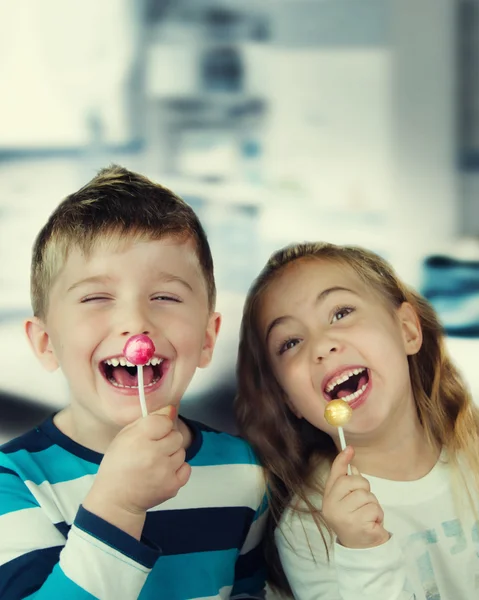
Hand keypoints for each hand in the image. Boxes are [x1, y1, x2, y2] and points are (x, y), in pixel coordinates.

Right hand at [83, 406, 190, 538]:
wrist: (116, 500)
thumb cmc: (118, 466)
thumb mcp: (124, 436)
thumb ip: (148, 420)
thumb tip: (169, 409)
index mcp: (139, 439)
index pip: (165, 420)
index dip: (160, 425)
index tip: (152, 433)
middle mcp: (154, 454)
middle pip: (176, 436)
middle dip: (166, 440)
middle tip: (152, 450)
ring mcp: (165, 471)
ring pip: (182, 451)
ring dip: (171, 455)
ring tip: (155, 463)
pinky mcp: (173, 486)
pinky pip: (186, 467)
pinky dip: (177, 469)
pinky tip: (163, 472)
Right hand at [321, 446, 389, 548]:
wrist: (360, 548)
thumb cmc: (354, 518)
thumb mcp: (347, 500)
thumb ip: (348, 483)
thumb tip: (352, 464)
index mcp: (328, 499)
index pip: (335, 475)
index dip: (342, 460)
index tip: (350, 448)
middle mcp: (332, 507)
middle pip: (354, 481)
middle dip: (364, 487)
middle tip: (364, 501)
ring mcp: (345, 518)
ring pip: (367, 496)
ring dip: (373, 504)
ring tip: (368, 515)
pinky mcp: (360, 527)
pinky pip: (375, 509)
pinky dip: (378, 515)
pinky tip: (372, 523)